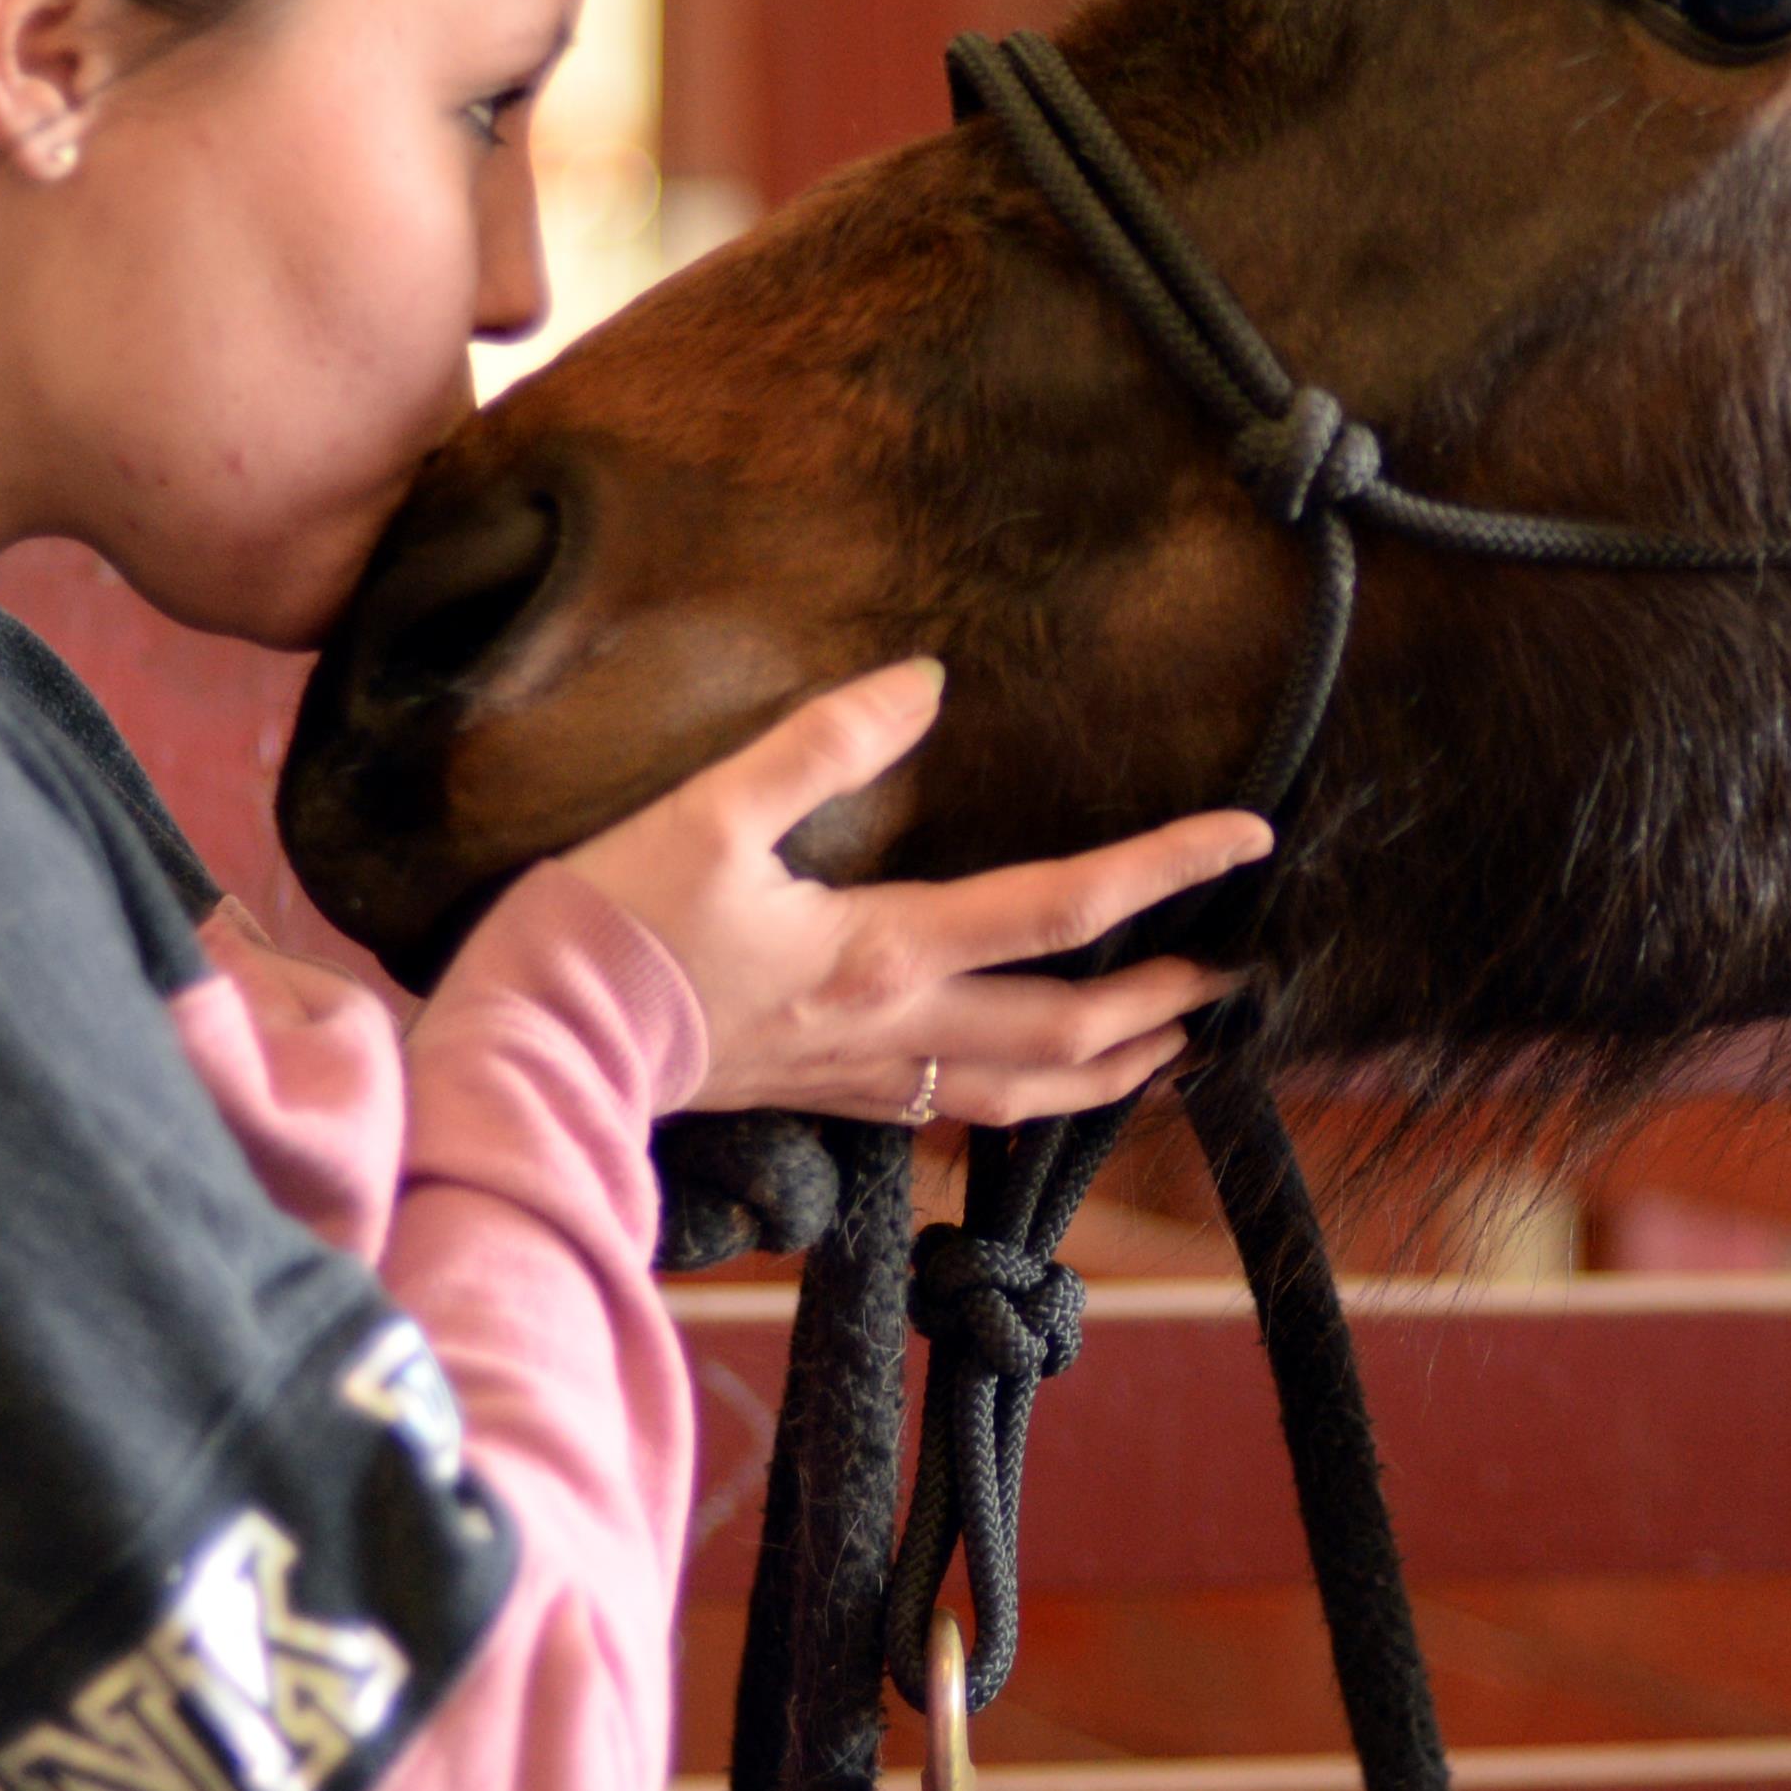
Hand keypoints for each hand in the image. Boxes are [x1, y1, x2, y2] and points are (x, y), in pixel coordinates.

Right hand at [557, 660, 1263, 1125]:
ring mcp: (869, 1079)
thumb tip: (924, 681)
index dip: (1167, 869)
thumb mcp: (708, 812)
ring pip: (1028, 1093)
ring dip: (1117, 1070)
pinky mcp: (831, 1103)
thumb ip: (822, 743)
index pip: (1064, 909)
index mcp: (886, 950)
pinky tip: (1042, 1079)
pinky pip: (962, 1109)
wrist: (540, 1051)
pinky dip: (1031, 1097)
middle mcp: (899, 1030)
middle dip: (1168, 1000)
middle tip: (1236, 970)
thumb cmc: (612, 928)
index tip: (1250, 837)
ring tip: (1177, 1042)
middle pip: (1073, 1031)